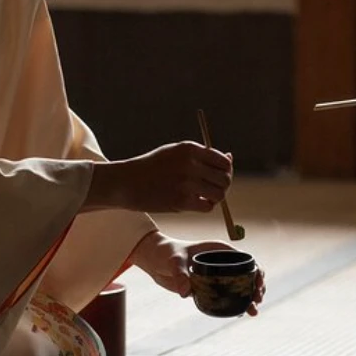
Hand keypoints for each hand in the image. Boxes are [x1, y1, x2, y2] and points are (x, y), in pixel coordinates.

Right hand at [84, 142, 231, 212]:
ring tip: (202, 197)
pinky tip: (194, 203)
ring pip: (219, 194)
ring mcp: (186, 183)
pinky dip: (205, 207)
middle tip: (211, 190)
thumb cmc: (152, 168)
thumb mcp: (175, 153)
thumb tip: (230, 159)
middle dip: (222, 186)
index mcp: (189, 148)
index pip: (223, 162)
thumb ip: (201, 156)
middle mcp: (190, 164)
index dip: (225, 171)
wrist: (125, 182)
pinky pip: (207, 207)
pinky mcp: (181, 201)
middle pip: (225, 179)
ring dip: (214, 198)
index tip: (217, 177)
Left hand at [131, 231, 265, 315]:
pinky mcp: (210, 288)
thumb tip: (186, 292)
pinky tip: (241, 314)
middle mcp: (222, 263)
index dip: (257, 270)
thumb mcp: (174, 261)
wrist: (154, 261)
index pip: (246, 259)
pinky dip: (236, 304)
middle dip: (257, 288)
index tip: (259, 282)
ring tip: (253, 312)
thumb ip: (180, 275)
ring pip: (240, 288)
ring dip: (249, 299)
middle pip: (248, 275)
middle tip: (256, 300)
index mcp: (220, 251)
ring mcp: (217, 276)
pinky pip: (227, 296)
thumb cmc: (166, 253)